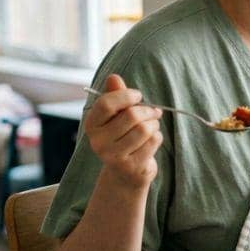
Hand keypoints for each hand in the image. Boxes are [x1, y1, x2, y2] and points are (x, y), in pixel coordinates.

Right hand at [84, 74, 163, 188]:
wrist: (125, 173)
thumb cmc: (122, 137)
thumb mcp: (117, 116)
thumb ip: (115, 96)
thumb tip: (113, 77)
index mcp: (92, 125)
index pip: (107, 103)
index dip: (126, 95)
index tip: (138, 96)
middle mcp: (98, 142)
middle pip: (131, 115)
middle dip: (148, 111)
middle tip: (153, 112)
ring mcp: (113, 156)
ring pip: (145, 128)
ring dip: (154, 125)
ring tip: (151, 128)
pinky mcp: (131, 166)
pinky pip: (153, 141)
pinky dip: (157, 137)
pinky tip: (151, 142)